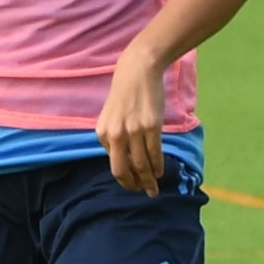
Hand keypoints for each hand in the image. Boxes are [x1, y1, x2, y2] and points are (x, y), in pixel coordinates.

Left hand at [97, 49, 168, 195]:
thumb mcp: (111, 117)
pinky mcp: (151, 126)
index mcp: (103, 133)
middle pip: (122, 169)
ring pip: (141, 164)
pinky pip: (155, 153)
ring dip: (148, 180)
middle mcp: (116, 134)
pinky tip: (160, 172)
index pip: (114, 163)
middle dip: (133, 185)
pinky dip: (158, 166)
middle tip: (143, 192)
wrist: (138, 71)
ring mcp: (134, 131)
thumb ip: (114, 137)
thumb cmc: (125, 94)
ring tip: (154, 188)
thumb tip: (126, 161)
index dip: (125, 177)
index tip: (133, 184)